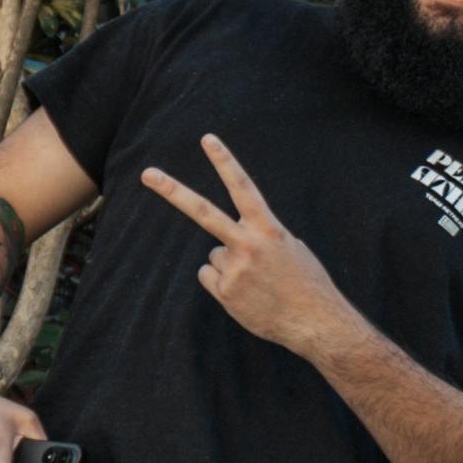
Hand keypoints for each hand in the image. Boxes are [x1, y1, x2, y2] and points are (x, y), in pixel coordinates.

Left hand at [143, 133, 365, 369]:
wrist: (315, 323)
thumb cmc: (306, 283)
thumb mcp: (291, 248)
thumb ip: (262, 236)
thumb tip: (231, 239)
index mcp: (268, 229)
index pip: (243, 188)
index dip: (225, 162)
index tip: (207, 139)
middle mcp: (248, 244)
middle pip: (203, 211)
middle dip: (173, 191)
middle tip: (147, 174)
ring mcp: (234, 269)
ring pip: (215, 255)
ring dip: (230, 265)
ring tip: (256, 281)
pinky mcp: (225, 292)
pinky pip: (211, 277)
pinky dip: (224, 284)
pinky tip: (246, 294)